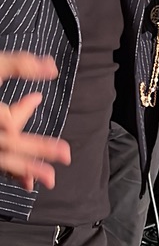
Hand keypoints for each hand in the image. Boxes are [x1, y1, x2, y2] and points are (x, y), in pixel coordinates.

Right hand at [0, 53, 70, 189]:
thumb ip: (19, 65)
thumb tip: (52, 67)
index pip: (6, 118)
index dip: (22, 110)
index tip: (38, 98)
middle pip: (10, 142)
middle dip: (38, 148)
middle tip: (65, 154)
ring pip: (3, 160)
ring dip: (26, 169)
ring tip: (49, 178)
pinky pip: (0, 163)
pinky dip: (13, 171)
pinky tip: (27, 180)